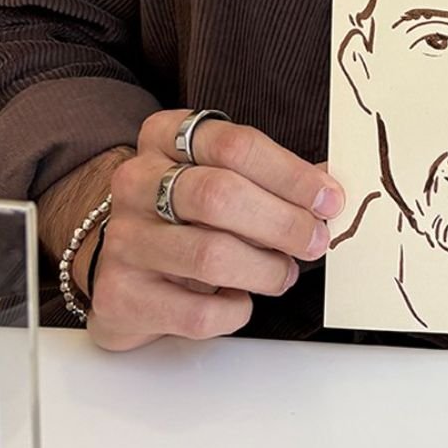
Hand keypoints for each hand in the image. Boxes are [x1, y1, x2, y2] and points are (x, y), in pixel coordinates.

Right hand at [87, 109, 343, 351]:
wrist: (118, 259)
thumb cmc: (185, 213)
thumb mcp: (224, 177)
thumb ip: (273, 179)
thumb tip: (330, 189)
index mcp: (166, 136)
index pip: (235, 145)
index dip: (290, 174)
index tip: (328, 198)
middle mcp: (136, 181)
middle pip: (220, 196)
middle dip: (282, 222)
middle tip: (315, 240)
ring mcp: (123, 238)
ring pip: (209, 255)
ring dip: (264, 269)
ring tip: (283, 273)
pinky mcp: (119, 296)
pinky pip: (194, 310)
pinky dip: (233, 310)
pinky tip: (240, 300)